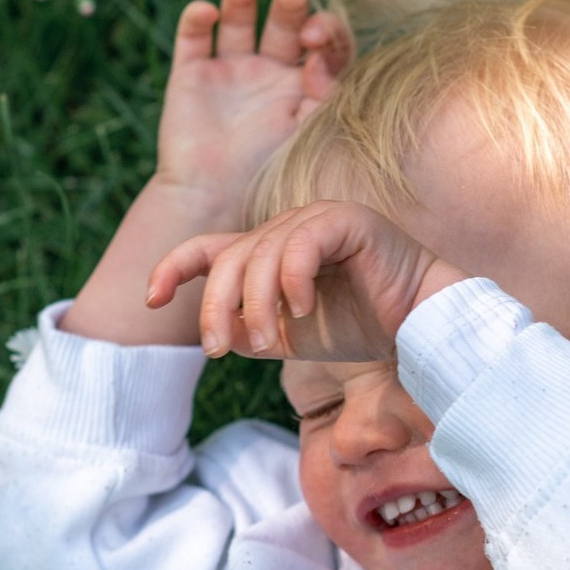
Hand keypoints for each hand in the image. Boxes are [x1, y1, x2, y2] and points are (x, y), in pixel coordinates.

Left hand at [146, 201, 469, 360]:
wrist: (418, 327)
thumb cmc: (361, 329)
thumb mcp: (290, 335)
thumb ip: (250, 328)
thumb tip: (213, 332)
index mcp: (272, 249)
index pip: (211, 248)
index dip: (175, 267)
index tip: (151, 298)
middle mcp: (289, 227)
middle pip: (230, 257)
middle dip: (216, 306)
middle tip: (220, 351)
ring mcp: (317, 218)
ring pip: (262, 255)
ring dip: (256, 307)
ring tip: (267, 345)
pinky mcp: (347, 220)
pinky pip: (301, 244)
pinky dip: (293, 281)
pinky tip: (302, 312)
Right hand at [155, 0, 350, 226]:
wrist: (213, 203)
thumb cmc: (265, 176)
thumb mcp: (304, 134)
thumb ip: (320, 95)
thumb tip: (320, 56)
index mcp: (304, 88)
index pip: (321, 45)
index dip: (325, 32)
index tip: (316, 39)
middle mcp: (269, 73)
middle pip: (284, 24)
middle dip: (289, 8)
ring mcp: (230, 70)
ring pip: (238, 20)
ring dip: (241, 1)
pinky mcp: (192, 74)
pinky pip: (193, 36)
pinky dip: (198, 19)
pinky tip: (208, 13)